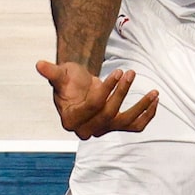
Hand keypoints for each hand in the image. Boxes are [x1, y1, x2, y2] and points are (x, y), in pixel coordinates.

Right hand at [37, 59, 159, 137]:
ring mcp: (102, 130)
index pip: (92, 107)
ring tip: (154, 92)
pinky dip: (147, 116)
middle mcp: (86, 130)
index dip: (106, 89)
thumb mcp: (60, 74)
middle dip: (121, 93)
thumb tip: (39, 64)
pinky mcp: (115, 127)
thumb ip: (51, 72)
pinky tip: (155, 102)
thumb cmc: (68, 79)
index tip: (117, 72)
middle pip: (108, 114)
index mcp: (70, 119)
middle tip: (130, 72)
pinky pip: (134, 126)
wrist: (77, 85)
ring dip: (141, 107)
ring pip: (125, 123)